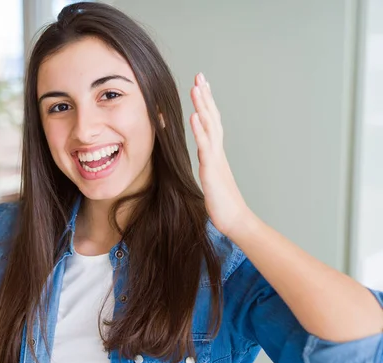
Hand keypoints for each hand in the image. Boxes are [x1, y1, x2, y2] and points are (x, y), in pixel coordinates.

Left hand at [189, 73, 250, 236]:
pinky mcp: (212, 169)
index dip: (206, 103)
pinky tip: (195, 116)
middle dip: (205, 96)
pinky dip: (200, 130)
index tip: (201, 85)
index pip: (211, 122)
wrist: (234, 219)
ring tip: (196, 87)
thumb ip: (207, 162)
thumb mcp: (211, 176)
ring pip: (210, 126)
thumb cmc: (222, 201)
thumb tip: (203, 153)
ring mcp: (215, 158)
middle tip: (200, 76)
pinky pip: (205, 146)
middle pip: (212, 117)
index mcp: (215, 152)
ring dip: (203, 105)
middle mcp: (217, 151)